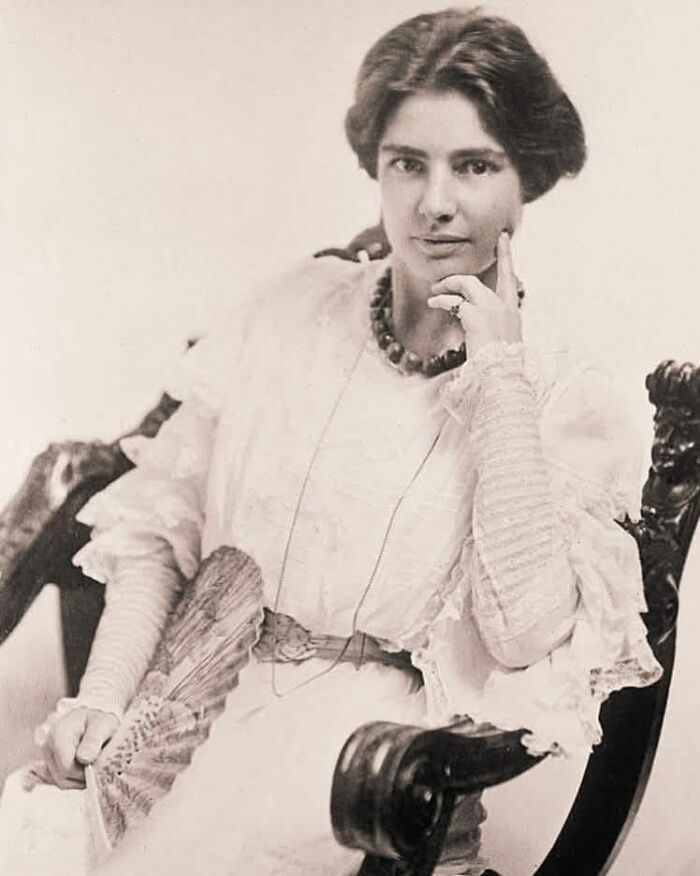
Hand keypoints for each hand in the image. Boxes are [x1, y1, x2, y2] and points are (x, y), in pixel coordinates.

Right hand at [39, 706, 118, 788]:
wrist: (95, 720)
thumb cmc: (100, 721)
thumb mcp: (104, 724)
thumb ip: (94, 739)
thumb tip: (84, 759)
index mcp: (58, 734)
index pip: (67, 767)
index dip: (85, 771)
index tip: (99, 764)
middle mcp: (47, 746)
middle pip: (63, 777)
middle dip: (84, 776)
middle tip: (100, 764)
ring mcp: (47, 757)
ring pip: (62, 782)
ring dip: (81, 779)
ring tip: (94, 763)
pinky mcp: (50, 765)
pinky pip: (63, 781)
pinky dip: (76, 779)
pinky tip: (86, 767)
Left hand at [427, 231, 521, 355]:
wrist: (502, 376)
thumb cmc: (500, 366)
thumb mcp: (500, 343)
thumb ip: (490, 328)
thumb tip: (471, 321)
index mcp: (512, 312)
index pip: (509, 278)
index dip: (505, 257)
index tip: (502, 238)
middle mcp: (504, 306)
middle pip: (478, 281)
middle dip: (457, 278)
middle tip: (439, 284)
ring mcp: (491, 309)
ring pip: (466, 285)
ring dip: (447, 287)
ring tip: (434, 293)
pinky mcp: (476, 316)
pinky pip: (454, 302)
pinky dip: (442, 301)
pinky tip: (433, 303)